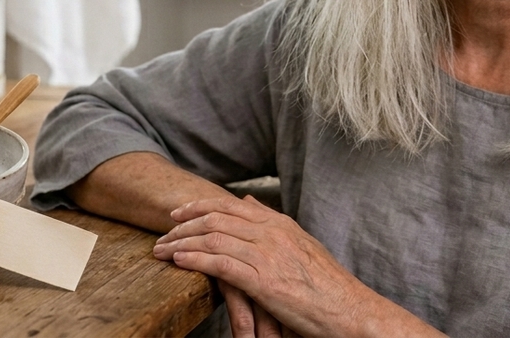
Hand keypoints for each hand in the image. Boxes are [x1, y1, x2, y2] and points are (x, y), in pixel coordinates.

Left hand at [153, 195, 370, 336]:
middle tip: (162, 234)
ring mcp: (267, 255)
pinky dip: (195, 260)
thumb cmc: (325, 284)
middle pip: (216, 218)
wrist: (348, 309)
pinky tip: (179, 263)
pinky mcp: (263, 280)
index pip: (230, 205)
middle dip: (183, 225)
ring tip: (161, 251)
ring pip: (213, 238)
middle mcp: (271, 233)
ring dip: (181, 243)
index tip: (177, 214)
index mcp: (280, 224)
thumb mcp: (300, 244)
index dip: (198, 206)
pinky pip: (220, 264)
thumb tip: (249, 200)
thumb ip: (271, 222)